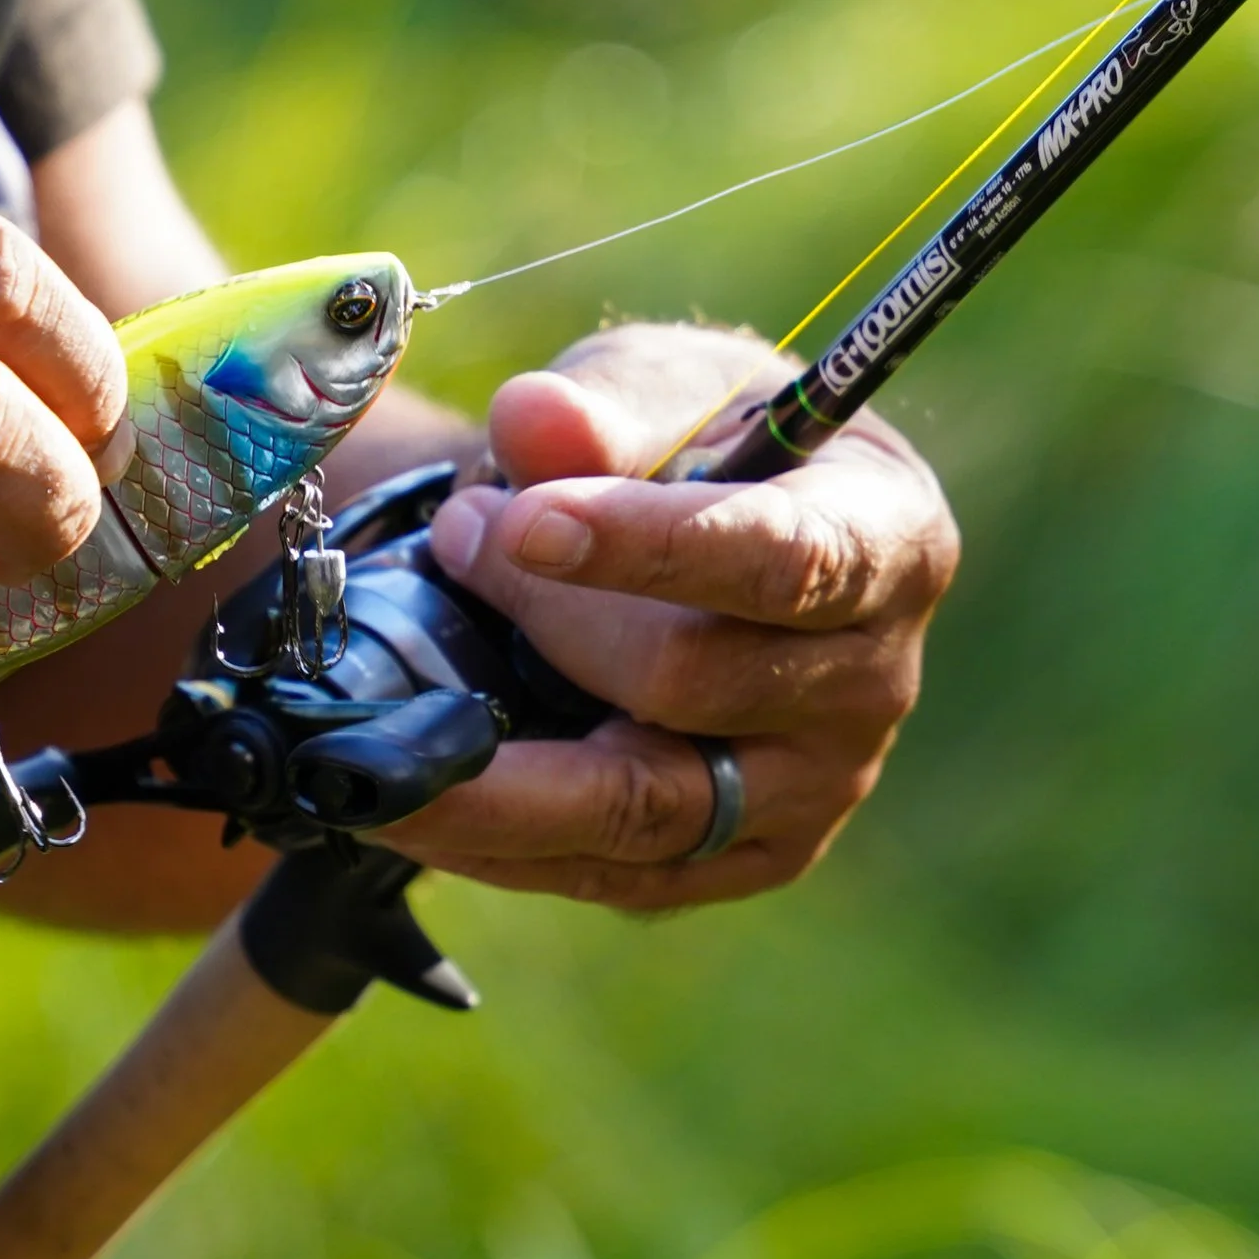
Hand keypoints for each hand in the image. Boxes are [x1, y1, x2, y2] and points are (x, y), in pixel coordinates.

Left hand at [380, 323, 958, 907]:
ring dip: (492, 773)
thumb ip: (602, 405)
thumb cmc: (699, 438)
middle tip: (452, 536)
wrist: (708, 525)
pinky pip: (613, 873)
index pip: (782, 558)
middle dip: (541, 617)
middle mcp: (871, 681)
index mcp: (888, 542)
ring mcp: (814, 788)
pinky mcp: (745, 857)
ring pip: (642, 806)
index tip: (522, 523)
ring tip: (370, 742)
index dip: (647, 547)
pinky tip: (408, 802)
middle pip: (690, 682)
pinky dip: (499, 841)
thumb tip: (531, 420)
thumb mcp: (660, 385)